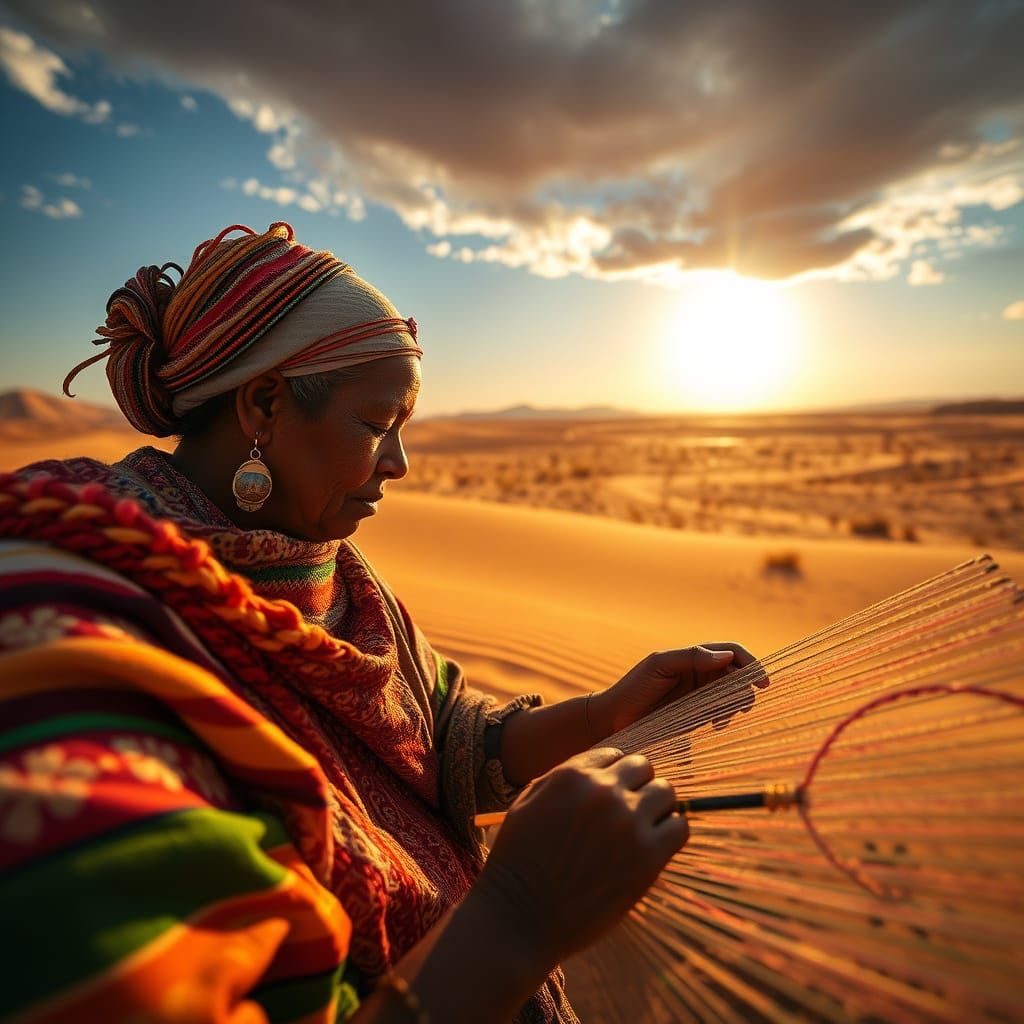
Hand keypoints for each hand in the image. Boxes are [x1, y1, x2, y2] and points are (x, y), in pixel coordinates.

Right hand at [475, 747, 687, 964]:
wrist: (520, 915)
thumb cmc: (519, 860)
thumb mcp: (528, 801)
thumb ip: (564, 777)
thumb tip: (601, 768)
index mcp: (572, 775)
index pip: (615, 755)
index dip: (613, 777)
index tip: (610, 798)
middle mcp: (603, 791)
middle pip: (644, 767)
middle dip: (638, 786)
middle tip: (629, 813)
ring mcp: (628, 822)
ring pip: (666, 792)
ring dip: (657, 808)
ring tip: (643, 830)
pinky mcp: (647, 857)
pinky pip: (679, 827)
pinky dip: (671, 833)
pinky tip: (654, 848)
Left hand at [591, 642, 758, 736]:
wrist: (615, 717)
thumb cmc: (634, 686)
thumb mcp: (659, 664)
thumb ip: (691, 657)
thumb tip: (726, 656)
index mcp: (695, 656)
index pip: (732, 652)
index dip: (751, 663)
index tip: (762, 682)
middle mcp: (701, 672)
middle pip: (737, 675)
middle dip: (745, 689)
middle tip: (743, 706)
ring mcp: (701, 694)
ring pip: (732, 695)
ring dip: (736, 705)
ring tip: (723, 719)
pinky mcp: (698, 715)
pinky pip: (721, 713)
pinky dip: (725, 717)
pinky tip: (716, 725)